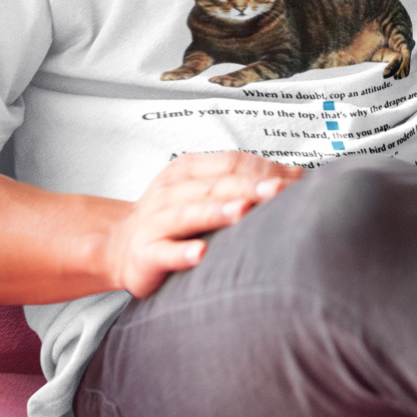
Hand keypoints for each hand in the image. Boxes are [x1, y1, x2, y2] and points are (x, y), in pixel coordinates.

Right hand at [103, 151, 302, 298]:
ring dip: (217, 212)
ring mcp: (156, 221)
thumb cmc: (174, 217)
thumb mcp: (205, 190)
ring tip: (243, 211)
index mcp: (189, 169)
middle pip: (215, 185)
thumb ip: (243, 181)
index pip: (232, 162)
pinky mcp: (146, 253)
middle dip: (249, 186)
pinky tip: (201, 254)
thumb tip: (297, 176)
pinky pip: (165, 252)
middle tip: (279, 189)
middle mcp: (172, 190)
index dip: (265, 169)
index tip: (296, 180)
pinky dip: (183, 252)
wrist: (120, 244)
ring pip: (189, 213)